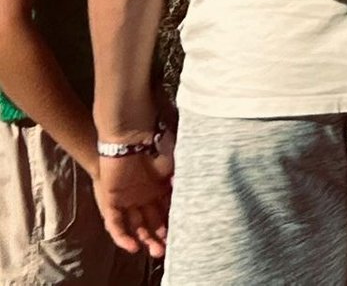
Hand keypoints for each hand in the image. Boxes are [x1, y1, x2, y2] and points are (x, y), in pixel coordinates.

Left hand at [96, 144, 173, 258]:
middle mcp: (143, 195)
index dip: (173, 222)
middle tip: (170, 247)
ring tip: (157, 251)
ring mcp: (127, 199)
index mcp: (159, 186)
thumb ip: (180, 180)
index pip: (167, 209)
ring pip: (136, 226)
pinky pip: (116, 224)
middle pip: (152, 221)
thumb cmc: (156, 145)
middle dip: (161, 235)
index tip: (183, 232)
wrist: (130, 137)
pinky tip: (134, 247)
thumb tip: (192, 194)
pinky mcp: (111, 201)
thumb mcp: (174, 163)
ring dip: (145, 239)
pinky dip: (123, 237)